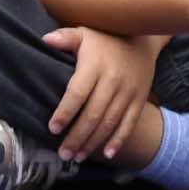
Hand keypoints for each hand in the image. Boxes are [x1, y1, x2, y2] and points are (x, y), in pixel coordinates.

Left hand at [42, 26, 160, 162]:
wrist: (143, 38)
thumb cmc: (105, 39)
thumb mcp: (85, 33)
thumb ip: (65, 37)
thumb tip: (45, 40)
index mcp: (95, 65)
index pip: (78, 93)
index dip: (65, 112)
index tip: (53, 129)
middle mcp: (113, 80)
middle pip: (93, 114)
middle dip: (77, 137)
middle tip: (63, 154)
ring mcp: (129, 91)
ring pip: (110, 122)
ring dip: (93, 142)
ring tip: (77, 157)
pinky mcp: (139, 99)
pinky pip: (129, 123)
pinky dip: (119, 140)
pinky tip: (107, 153)